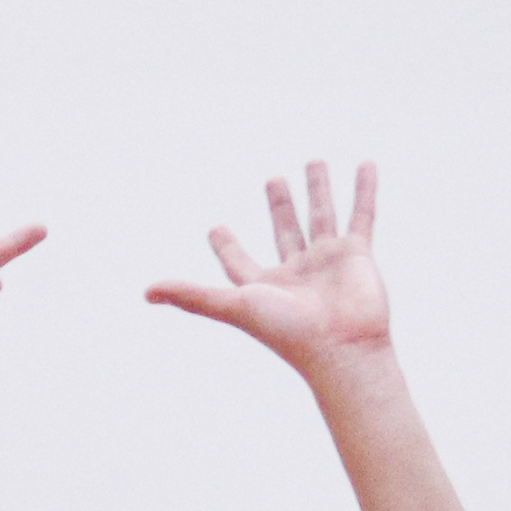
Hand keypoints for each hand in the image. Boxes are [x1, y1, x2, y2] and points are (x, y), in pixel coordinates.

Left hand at [146, 160, 387, 383]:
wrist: (341, 350)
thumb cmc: (287, 332)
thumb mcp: (233, 305)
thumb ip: (192, 296)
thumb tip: (145, 291)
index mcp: (264, 286)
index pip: (239, 262)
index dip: (227, 247)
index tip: (216, 228)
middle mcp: (296, 272)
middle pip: (284, 231)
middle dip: (279, 206)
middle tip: (272, 180)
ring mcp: (327, 261)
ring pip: (322, 216)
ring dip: (318, 189)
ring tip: (314, 161)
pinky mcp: (356, 254)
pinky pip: (362, 214)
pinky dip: (364, 190)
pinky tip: (366, 164)